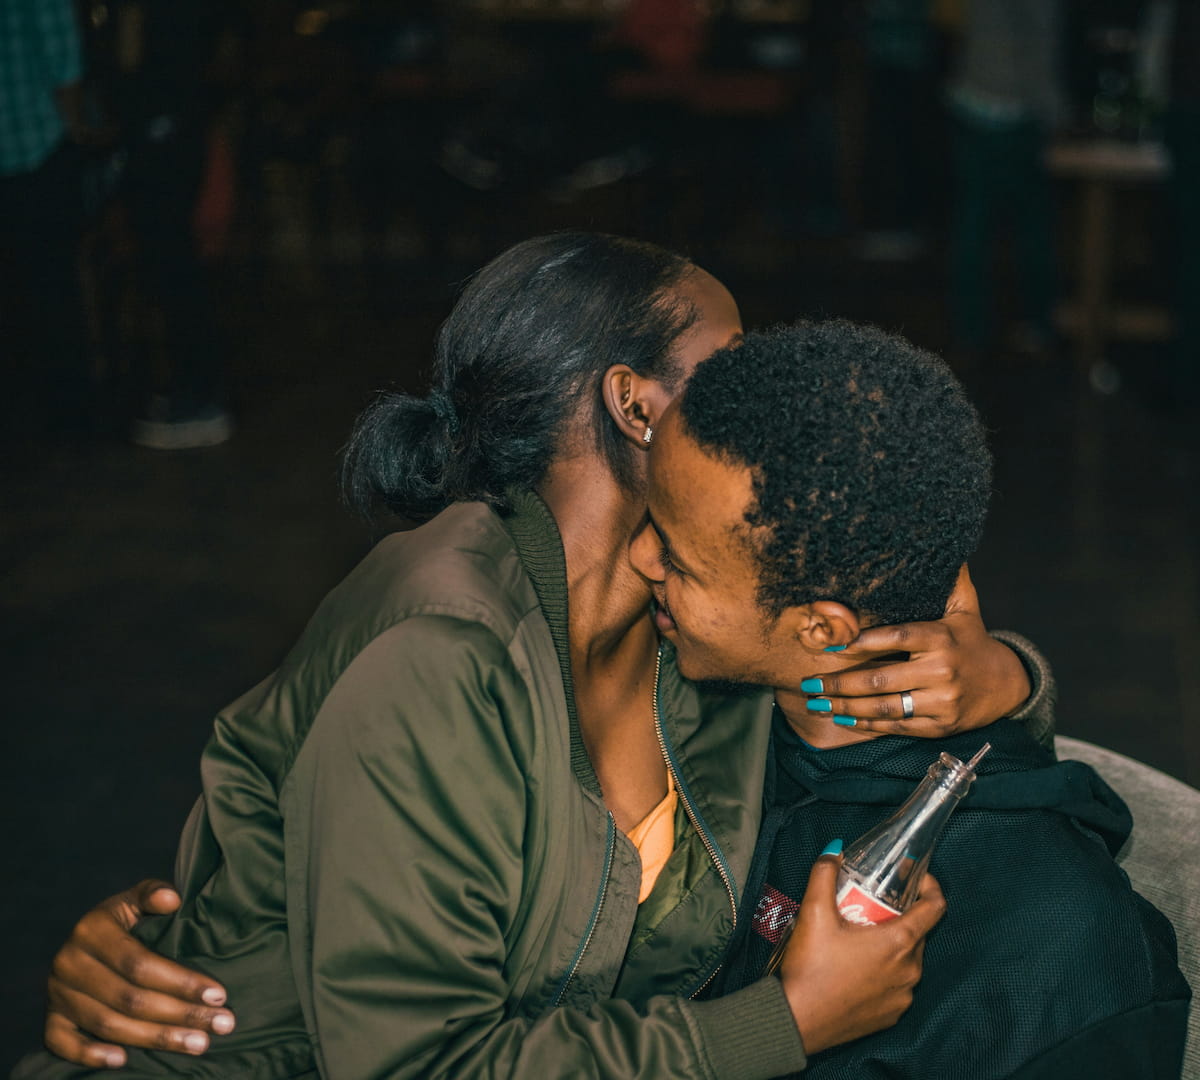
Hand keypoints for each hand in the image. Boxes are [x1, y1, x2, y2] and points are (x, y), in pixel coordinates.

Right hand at [44, 880, 234, 1067]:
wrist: (83, 940)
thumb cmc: (122, 920)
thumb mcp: (134, 900)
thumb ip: (153, 894)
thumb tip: (172, 899)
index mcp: (92, 930)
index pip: (140, 963)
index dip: (180, 981)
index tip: (219, 995)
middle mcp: (70, 963)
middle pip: (129, 998)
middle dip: (180, 1015)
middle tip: (221, 1024)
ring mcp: (57, 994)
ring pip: (108, 1025)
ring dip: (156, 1039)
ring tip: (198, 1044)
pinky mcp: (50, 1018)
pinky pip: (62, 1044)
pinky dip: (91, 1055)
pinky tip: (123, 1061)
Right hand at [779, 854, 944, 1054]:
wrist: (798, 1020)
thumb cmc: (811, 967)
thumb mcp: (814, 912)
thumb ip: (825, 874)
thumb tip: (834, 851)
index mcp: (899, 942)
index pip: (935, 908)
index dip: (929, 886)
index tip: (913, 877)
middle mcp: (910, 970)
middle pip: (917, 932)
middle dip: (898, 914)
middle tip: (869, 906)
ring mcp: (903, 995)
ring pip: (907, 959)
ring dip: (891, 944)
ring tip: (860, 937)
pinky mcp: (892, 1014)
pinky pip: (897, 984)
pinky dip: (885, 971)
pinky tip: (857, 968)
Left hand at [798, 566, 1030, 735]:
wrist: (1006, 684)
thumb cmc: (970, 640)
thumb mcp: (965, 607)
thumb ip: (948, 579)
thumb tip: (935, 540)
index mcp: (942, 638)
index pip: (897, 637)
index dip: (863, 641)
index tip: (832, 644)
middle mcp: (942, 671)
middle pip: (881, 678)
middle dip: (840, 682)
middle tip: (809, 682)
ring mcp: (942, 701)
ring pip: (885, 707)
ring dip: (845, 707)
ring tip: (817, 703)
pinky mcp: (940, 726)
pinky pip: (897, 727)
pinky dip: (866, 724)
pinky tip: (842, 718)